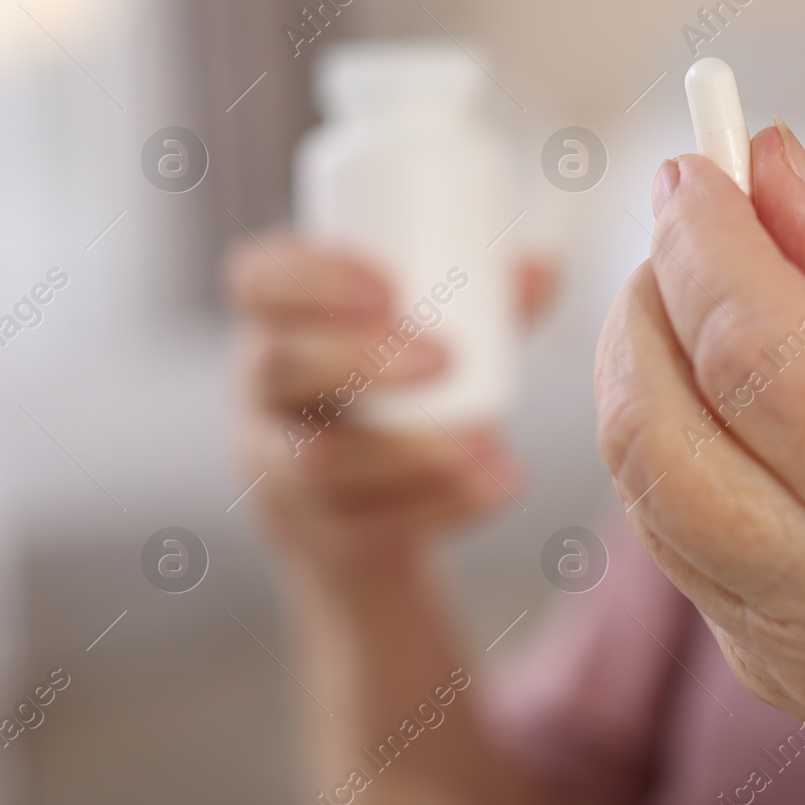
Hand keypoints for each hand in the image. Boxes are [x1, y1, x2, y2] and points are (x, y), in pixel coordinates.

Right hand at [228, 234, 555, 587]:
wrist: (357, 504)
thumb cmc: (392, 385)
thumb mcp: (425, 334)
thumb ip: (482, 300)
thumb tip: (544, 274)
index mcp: (279, 318)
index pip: (261, 280)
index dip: (313, 279)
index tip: (387, 287)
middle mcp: (262, 390)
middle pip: (282, 368)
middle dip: (364, 361)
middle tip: (447, 359)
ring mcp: (279, 466)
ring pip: (321, 462)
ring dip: (413, 450)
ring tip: (488, 439)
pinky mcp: (318, 530)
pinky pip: (366, 524)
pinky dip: (443, 504)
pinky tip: (498, 484)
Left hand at [595, 124, 804, 798]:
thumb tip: (767, 168)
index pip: (763, 352)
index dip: (707, 241)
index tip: (697, 169)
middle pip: (663, 433)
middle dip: (646, 303)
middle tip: (686, 228)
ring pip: (647, 495)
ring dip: (642, 373)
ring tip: (699, 301)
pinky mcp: (779, 681)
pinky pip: (679, 546)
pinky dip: (676, 450)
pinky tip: (726, 405)